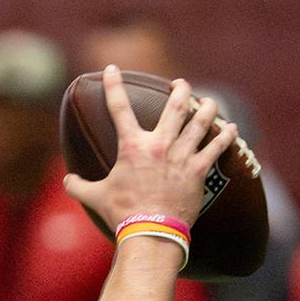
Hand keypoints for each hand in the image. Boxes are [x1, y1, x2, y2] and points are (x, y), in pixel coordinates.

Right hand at [64, 65, 237, 228]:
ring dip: (207, 108)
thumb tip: (67, 180)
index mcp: (132, 146)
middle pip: (175, 106)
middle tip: (180, 83)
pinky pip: (218, 147)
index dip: (113, 85)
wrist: (150, 231)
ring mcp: (182, 156)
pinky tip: (232, 128)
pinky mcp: (199, 171)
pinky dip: (226, 136)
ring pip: (201, 122)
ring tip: (210, 101)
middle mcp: (160, 145)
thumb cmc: (122, 212)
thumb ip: (78, 185)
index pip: (118, 108)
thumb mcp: (94, 197)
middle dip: (180, 90)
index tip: (112, 69)